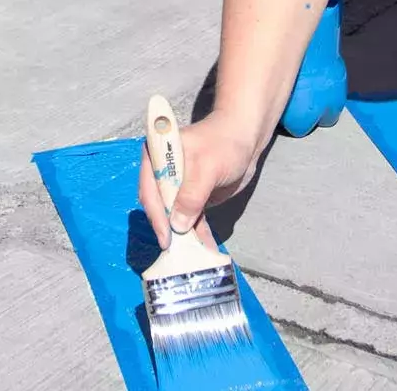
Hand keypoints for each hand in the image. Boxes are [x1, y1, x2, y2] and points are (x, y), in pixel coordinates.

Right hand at [137, 113, 263, 249]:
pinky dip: (197, 234)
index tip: (165, 237)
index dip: (156, 214)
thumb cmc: (224, 144)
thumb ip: (192, 195)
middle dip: (168, 229)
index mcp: (157, 157)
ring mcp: (177, 187)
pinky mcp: (192, 199)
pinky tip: (205, 248)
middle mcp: (162, 173)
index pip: (150, 189)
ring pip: (175, 216)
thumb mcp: (207, 167)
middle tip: (177, 252)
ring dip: (184, 236)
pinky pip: (191, 219)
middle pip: (159, 206)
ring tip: (193, 256)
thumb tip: (177, 224)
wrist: (246, 138)